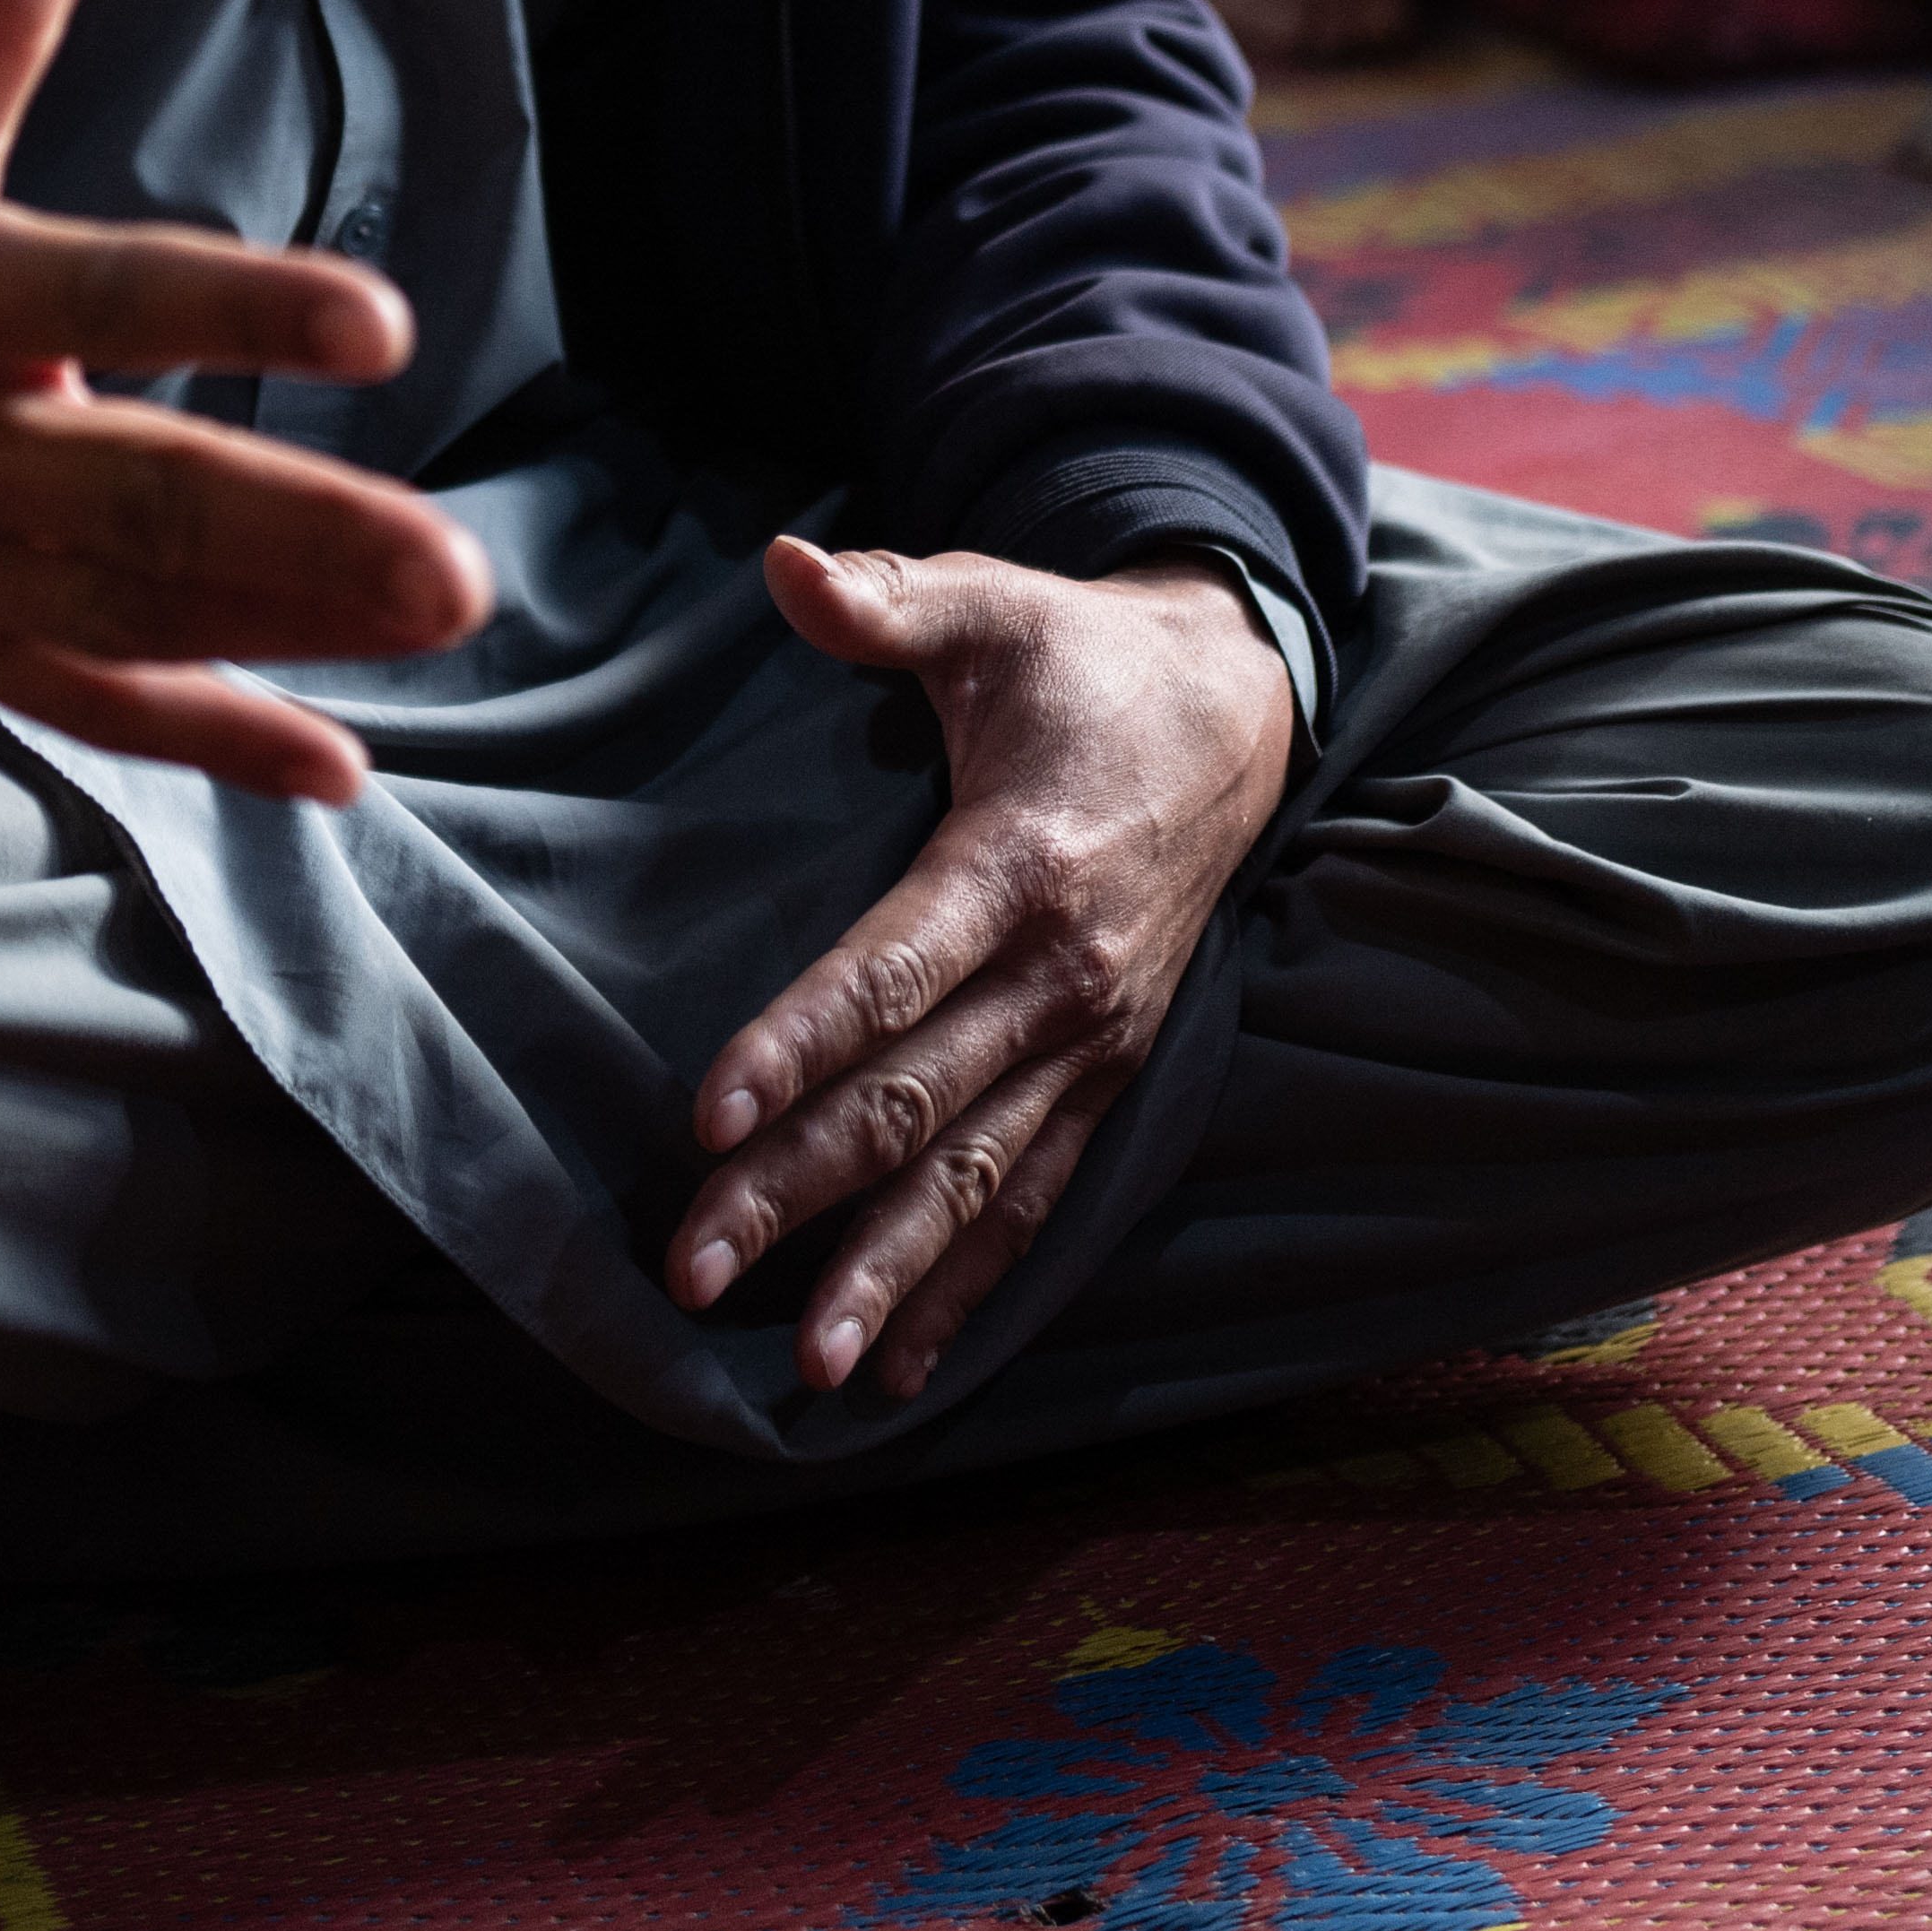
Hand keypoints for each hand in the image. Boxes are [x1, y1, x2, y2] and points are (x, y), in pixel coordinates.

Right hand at [0, 0, 494, 803]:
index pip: (101, 296)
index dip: (239, 307)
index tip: (379, 321)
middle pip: (132, 499)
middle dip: (302, 536)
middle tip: (453, 567)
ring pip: (125, 608)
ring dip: (287, 626)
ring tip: (435, 614)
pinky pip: (77, 698)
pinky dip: (202, 736)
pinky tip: (331, 766)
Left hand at [661, 540, 1292, 1399]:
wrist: (1238, 714)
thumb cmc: (1079, 660)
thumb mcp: (993, 604)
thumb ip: (888, 598)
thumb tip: (784, 561)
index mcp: (1019, 862)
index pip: (894, 968)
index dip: (804, 1040)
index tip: (711, 1115)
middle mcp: (1062, 976)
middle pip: (917, 1101)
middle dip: (803, 1192)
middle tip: (693, 1267)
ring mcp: (1092, 1041)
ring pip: (979, 1179)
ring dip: (888, 1273)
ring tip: (803, 1369)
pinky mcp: (1106, 1077)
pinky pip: (1037, 1201)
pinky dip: (971, 1287)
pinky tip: (898, 1366)